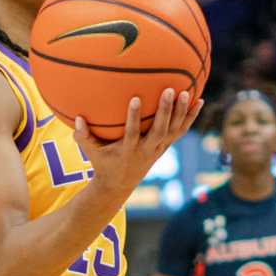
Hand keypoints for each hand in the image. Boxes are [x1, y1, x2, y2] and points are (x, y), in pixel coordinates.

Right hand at [73, 89, 200, 201]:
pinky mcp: (165, 147)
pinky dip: (190, 117)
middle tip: (169, 90)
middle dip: (165, 111)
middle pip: (159, 130)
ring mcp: (158, 149)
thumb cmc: (103, 164)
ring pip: (173, 130)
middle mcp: (146, 150)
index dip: (133, 117)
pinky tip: (199, 101)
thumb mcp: (91, 153)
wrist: (119, 185)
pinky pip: (180, 131)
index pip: (132, 133)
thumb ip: (83, 137)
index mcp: (128, 150)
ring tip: (187, 93)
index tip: (134, 98)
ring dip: (181, 112)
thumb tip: (76, 118)